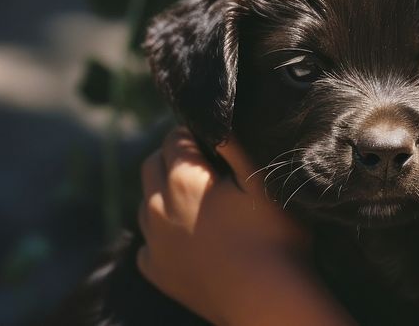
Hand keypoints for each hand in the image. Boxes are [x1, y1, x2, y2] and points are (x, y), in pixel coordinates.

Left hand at [137, 127, 354, 325]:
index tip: (213, 140)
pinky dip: (160, 232)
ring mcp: (153, 243)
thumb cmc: (273, 236)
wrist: (267, 300)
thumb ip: (234, 146)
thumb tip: (216, 120)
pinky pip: (148, 241)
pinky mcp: (156, 271)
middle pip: (150, 165)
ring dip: (163, 192)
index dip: (194, 132)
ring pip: (145, 202)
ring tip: (197, 198)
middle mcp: (157, 208)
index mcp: (183, 180)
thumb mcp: (262, 181)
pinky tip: (187, 234)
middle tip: (204, 164)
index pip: (174, 137)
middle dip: (171, 157)